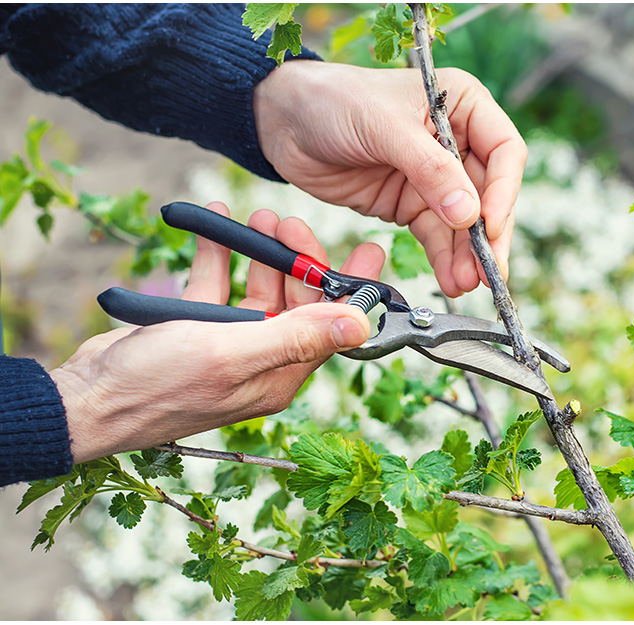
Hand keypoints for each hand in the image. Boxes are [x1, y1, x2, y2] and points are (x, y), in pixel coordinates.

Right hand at [50, 202, 385, 462]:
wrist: (85, 400)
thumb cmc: (155, 386)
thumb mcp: (232, 355)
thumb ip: (295, 337)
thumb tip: (360, 325)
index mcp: (280, 375)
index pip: (332, 327)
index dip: (351, 287)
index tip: (370, 249)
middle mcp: (262, 361)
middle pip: (298, 304)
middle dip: (300, 261)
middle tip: (292, 222)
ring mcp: (229, 345)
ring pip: (259, 290)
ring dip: (262, 253)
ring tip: (260, 216)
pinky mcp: (196, 330)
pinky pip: (217, 286)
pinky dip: (219, 255)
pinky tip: (215, 223)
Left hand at [253, 60, 525, 297]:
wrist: (282, 121)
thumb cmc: (333, 101)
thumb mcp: (383, 127)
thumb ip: (429, 169)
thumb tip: (470, 214)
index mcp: (463, 105)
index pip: (504, 151)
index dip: (502, 191)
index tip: (488, 224)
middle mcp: (458, 141)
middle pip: (490, 194)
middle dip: (490, 235)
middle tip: (491, 271)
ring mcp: (436, 177)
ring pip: (466, 223)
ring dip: (469, 256)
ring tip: (468, 284)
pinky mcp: (411, 204)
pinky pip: (437, 237)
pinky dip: (445, 260)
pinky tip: (452, 281)